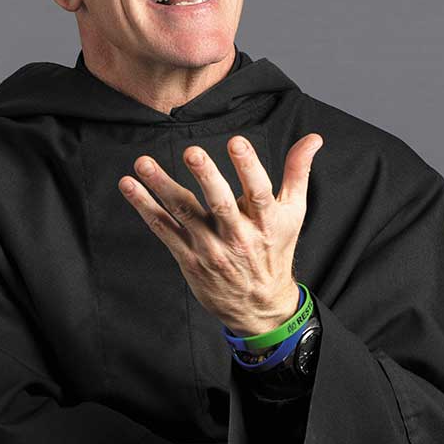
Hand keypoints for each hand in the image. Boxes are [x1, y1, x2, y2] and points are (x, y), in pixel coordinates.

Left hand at [118, 133, 323, 335]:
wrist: (259, 305)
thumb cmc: (275, 250)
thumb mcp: (293, 213)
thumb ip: (298, 172)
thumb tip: (313, 138)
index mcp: (266, 221)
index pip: (259, 191)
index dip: (248, 166)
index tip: (236, 142)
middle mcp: (238, 235)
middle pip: (221, 203)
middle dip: (206, 177)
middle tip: (192, 153)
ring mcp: (211, 248)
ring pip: (184, 213)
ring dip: (161, 187)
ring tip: (143, 164)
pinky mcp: (189, 258)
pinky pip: (164, 229)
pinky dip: (145, 207)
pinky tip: (130, 186)